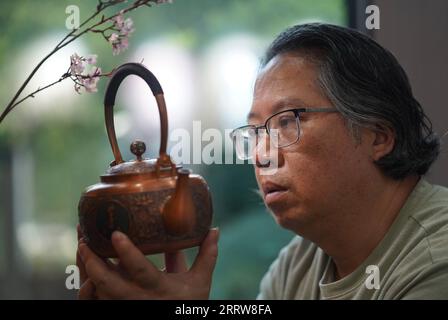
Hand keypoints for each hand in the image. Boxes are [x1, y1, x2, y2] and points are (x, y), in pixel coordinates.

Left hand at [77, 228, 218, 298]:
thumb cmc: (188, 304)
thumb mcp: (200, 282)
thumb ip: (207, 255)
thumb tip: (215, 229)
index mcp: (158, 288)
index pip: (140, 270)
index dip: (127, 253)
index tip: (116, 234)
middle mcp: (138, 299)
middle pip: (108, 283)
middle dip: (93, 262)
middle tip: (85, 240)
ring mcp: (125, 305)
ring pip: (97, 291)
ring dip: (87, 268)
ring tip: (82, 244)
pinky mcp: (117, 307)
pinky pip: (95, 298)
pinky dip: (87, 281)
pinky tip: (85, 262)